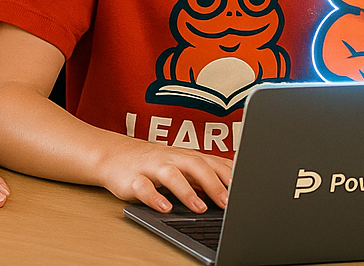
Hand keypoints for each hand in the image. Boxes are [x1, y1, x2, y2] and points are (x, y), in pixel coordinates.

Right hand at [99, 139, 232, 213]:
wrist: (117, 156)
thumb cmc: (157, 163)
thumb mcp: (184, 166)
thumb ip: (207, 173)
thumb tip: (236, 185)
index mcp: (188, 157)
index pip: (214, 163)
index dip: (230, 176)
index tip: (246, 191)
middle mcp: (173, 159)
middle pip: (197, 166)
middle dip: (214, 184)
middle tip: (227, 202)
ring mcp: (153, 168)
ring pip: (172, 175)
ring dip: (187, 191)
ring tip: (199, 208)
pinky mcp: (133, 179)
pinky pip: (144, 188)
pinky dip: (154, 197)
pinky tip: (164, 208)